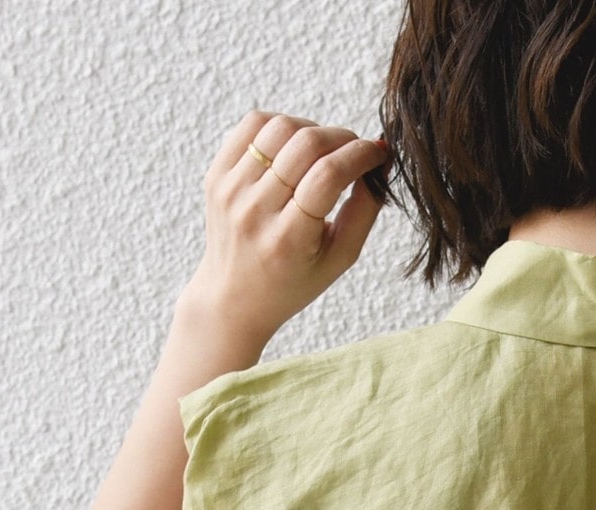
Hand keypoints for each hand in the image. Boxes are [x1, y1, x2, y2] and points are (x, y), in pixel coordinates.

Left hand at [182, 110, 390, 342]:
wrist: (234, 298)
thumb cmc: (293, 282)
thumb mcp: (339, 260)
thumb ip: (364, 212)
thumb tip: (378, 163)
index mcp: (288, 239)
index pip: (329, 176)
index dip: (360, 155)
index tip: (377, 154)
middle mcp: (254, 211)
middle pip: (306, 144)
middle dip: (341, 137)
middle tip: (354, 151)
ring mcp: (231, 189)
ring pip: (280, 127)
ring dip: (313, 129)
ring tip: (324, 150)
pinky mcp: (216, 174)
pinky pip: (252, 125)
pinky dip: (281, 125)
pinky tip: (294, 147)